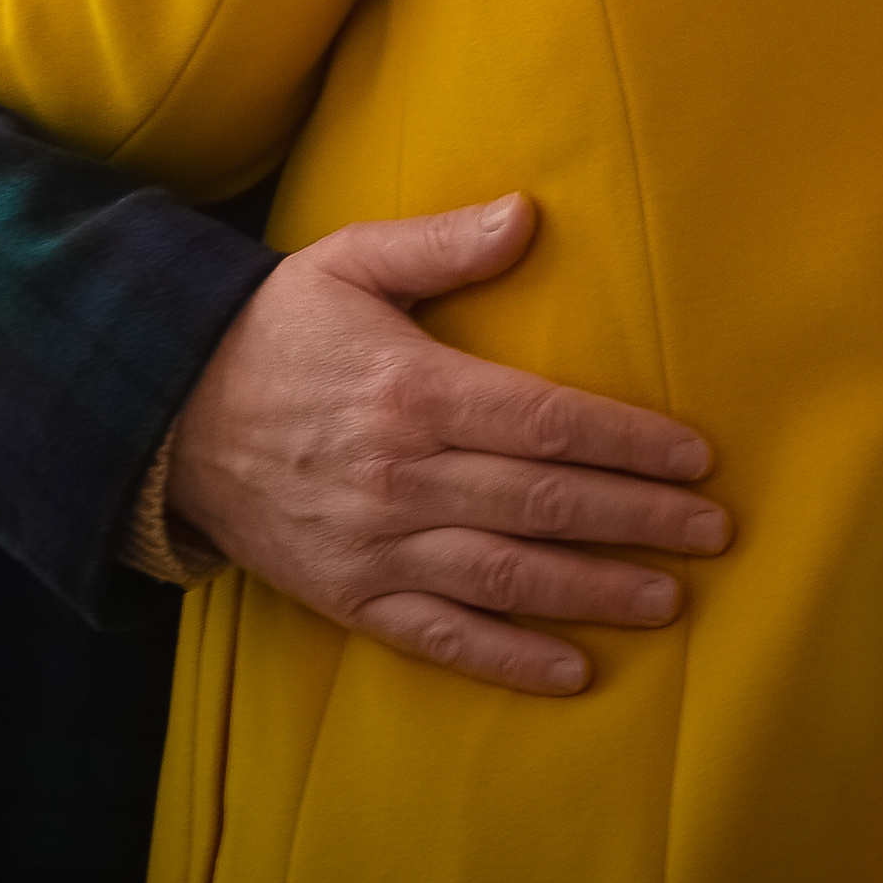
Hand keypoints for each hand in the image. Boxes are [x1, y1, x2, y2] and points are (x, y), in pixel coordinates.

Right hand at [164, 192, 730, 694]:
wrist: (168, 413)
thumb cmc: (274, 328)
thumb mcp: (349, 261)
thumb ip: (442, 244)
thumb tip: (528, 211)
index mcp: (415, 389)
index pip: (548, 422)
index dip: (627, 442)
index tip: (695, 455)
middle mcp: (404, 476)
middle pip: (545, 504)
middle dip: (638, 519)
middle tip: (714, 529)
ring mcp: (378, 546)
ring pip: (508, 578)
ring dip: (596, 592)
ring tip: (671, 598)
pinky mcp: (352, 597)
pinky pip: (442, 639)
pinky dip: (510, 660)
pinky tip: (573, 670)